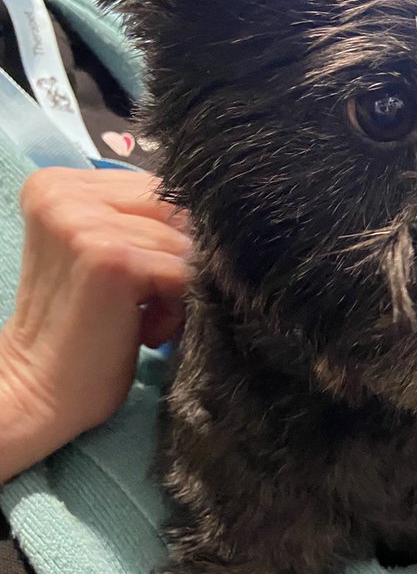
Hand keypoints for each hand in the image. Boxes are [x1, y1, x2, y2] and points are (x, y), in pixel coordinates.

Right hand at [0, 167, 190, 480]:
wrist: (41, 390)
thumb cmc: (84, 326)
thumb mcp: (104, 254)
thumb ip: (140, 221)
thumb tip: (218, 212)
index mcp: (56, 183)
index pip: (156, 188)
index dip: (171, 236)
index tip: (149, 280)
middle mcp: (63, 193)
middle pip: (172, 208)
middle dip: (177, 258)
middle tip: (151, 305)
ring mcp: (84, 222)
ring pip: (182, 241)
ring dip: (179, 288)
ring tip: (146, 321)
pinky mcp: (111, 258)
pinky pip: (184, 270)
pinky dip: (179, 306)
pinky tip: (147, 331)